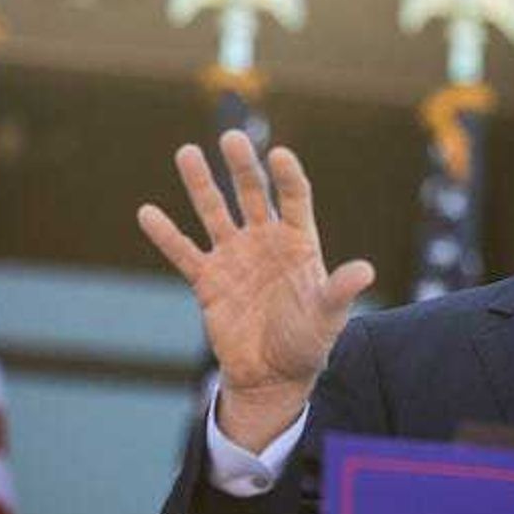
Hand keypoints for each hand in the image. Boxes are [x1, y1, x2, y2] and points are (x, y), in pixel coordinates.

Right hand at [137, 130, 374, 449]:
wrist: (273, 377)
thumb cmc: (308, 343)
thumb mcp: (328, 318)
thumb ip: (340, 291)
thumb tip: (365, 271)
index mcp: (298, 242)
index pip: (294, 198)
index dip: (287, 176)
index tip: (279, 155)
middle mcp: (264, 241)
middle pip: (252, 194)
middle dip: (242, 166)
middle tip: (232, 137)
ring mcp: (234, 257)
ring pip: (214, 212)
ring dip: (201, 184)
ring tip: (187, 152)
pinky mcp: (207, 281)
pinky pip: (183, 252)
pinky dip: (166, 234)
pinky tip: (147, 212)